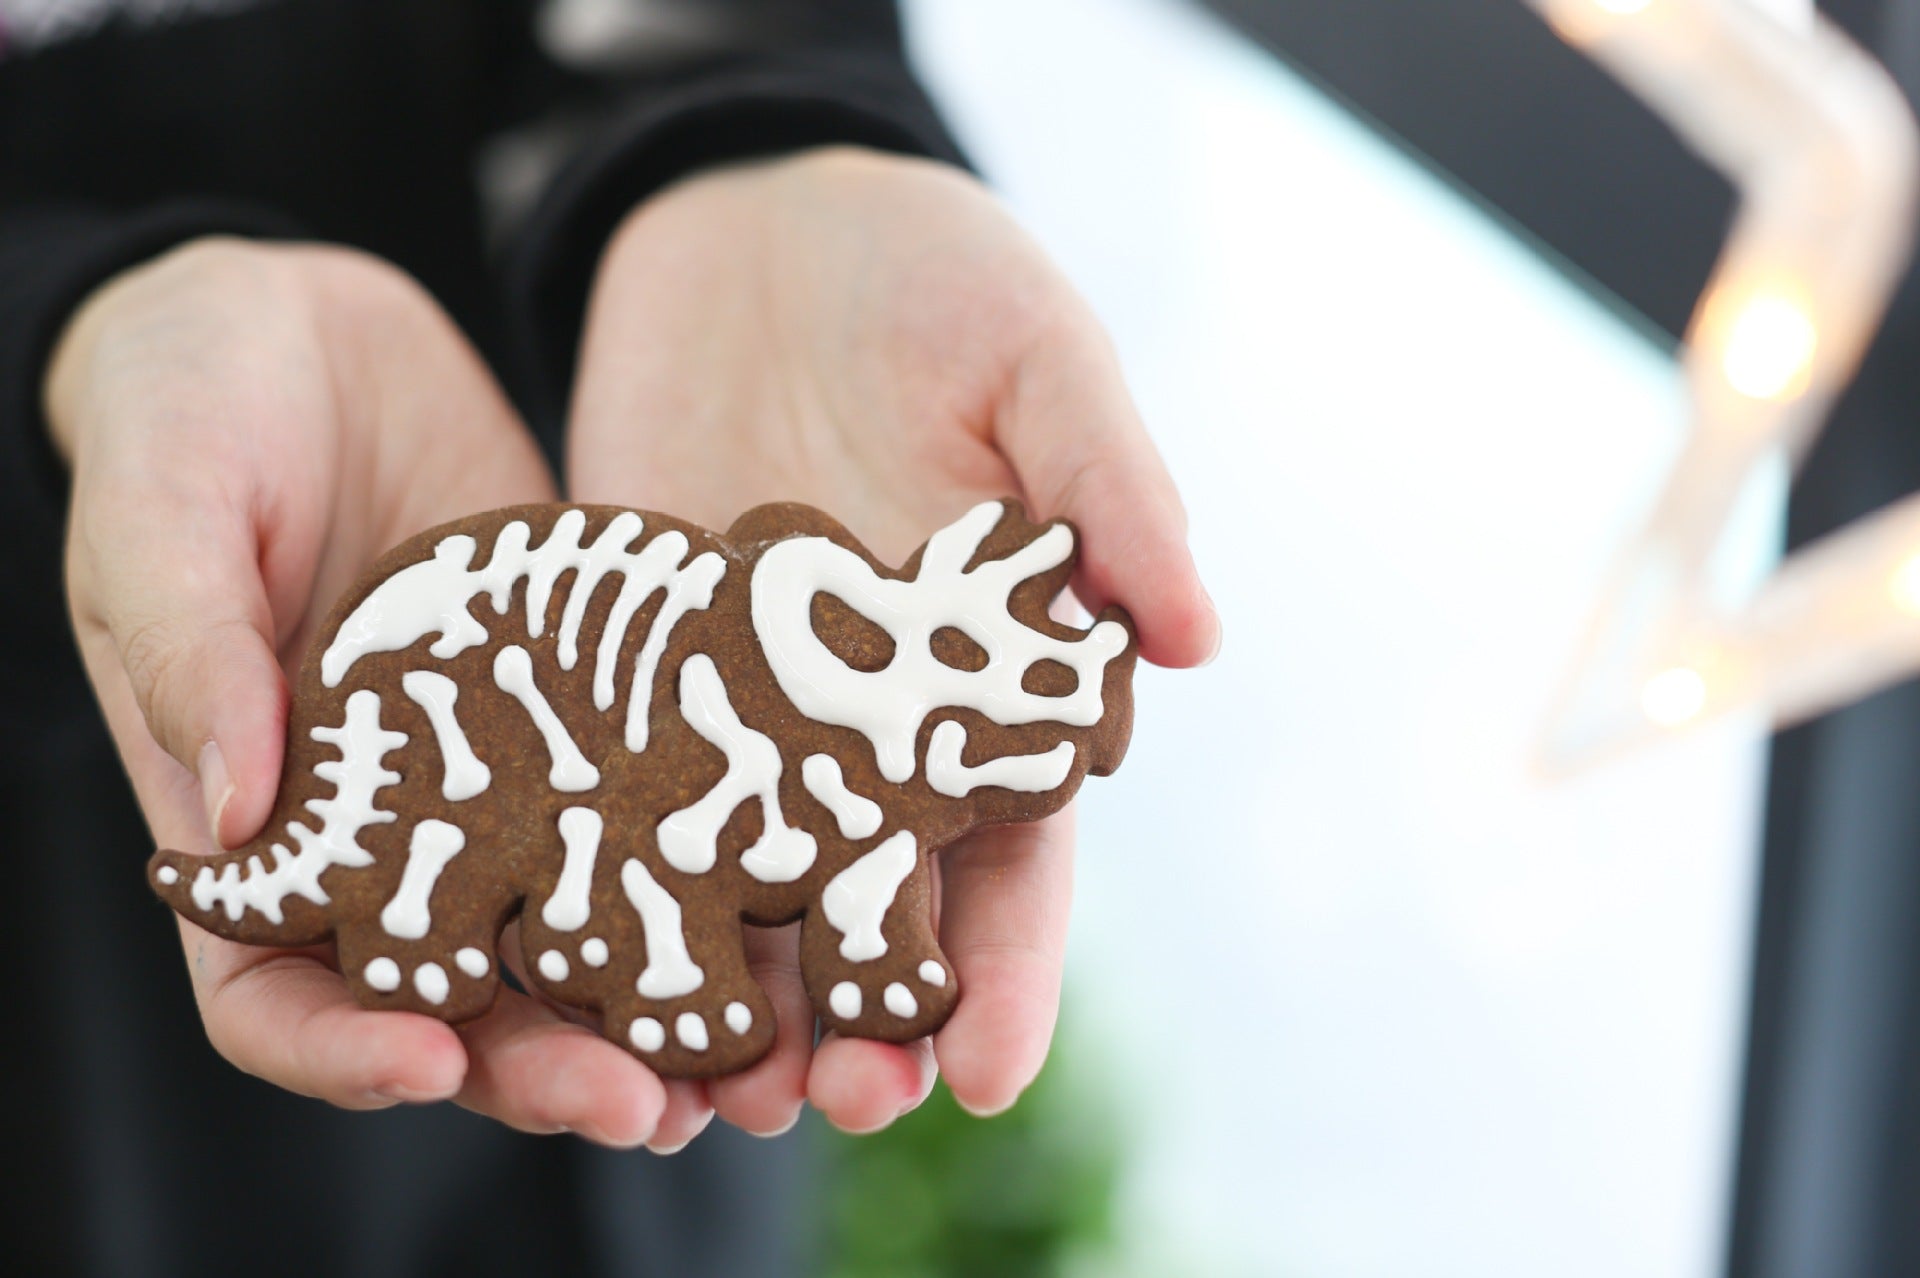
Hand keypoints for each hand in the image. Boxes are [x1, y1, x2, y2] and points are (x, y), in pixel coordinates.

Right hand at [48, 239, 670, 1146]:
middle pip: (455, 1002)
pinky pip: (657, 811)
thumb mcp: (162, 509)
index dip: (339, 1048)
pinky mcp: (592, 713)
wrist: (307, 326)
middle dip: (543, 1065)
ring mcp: (494, 780)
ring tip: (750, 1064)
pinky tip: (804, 909)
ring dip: (654, 1014)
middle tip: (647, 1105)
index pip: (269, 994)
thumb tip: (232, 814)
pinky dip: (718, 876)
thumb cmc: (191, 410)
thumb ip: (185, 648)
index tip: (431, 1063)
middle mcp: (382, 831)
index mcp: (250, 823)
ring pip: (575, 938)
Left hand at [567, 147, 1219, 1145]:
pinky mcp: (634, 657)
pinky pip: (619, 786)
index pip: (1017, 848)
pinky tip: (579, 970)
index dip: (1009, 962)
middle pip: (879, 898)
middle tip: (840, 1104)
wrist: (762, 222)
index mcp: (993, 669)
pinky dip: (611, 880)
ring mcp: (744, 697)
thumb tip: (1194, 639)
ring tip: (711, 1091)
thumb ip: (1109, 490)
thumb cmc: (937, 280)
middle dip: (867, 1011)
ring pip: (746, 878)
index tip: (983, 1067)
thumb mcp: (1038, 357)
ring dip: (735, 988)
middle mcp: (871, 712)